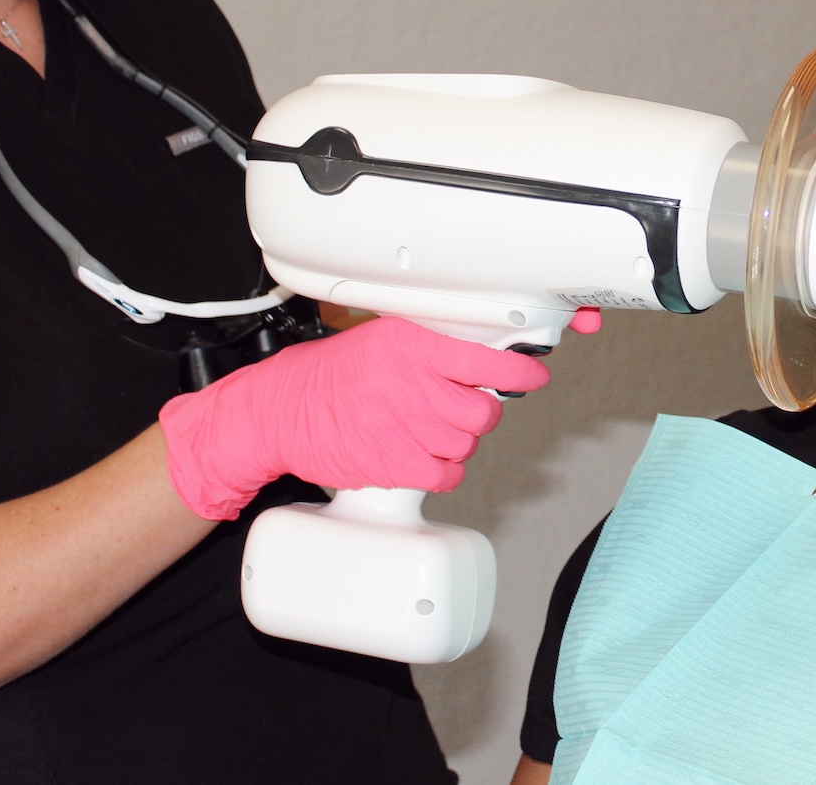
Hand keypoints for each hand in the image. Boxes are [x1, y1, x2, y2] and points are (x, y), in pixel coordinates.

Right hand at [159, 317, 551, 520]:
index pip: (487, 361)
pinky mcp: (392, 465)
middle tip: (459, 408)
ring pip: (466, 445)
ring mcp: (402, 428)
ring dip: (456, 441)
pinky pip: (446, 474)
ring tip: (425, 429)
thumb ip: (433, 349)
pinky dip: (442, 470)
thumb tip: (488, 357)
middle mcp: (410, 386)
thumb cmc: (331, 375)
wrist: (280, 411)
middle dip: (479, 412)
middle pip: (483, 411)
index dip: (521, 371)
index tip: (534, 375)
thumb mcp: (383, 341)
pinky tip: (422, 455)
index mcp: (411, 347)